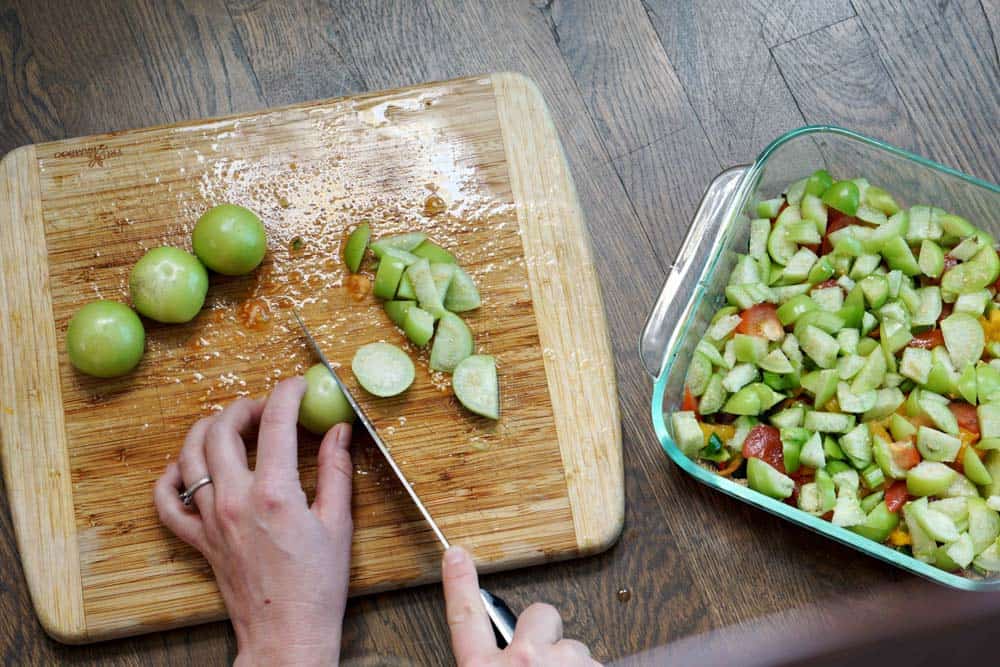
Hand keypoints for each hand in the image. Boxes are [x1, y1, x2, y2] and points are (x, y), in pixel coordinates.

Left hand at [154, 378, 353, 666]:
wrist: (287, 633)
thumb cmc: (318, 585)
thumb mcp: (338, 522)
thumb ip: (336, 471)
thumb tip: (339, 432)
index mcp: (275, 493)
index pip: (274, 424)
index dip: (285, 394)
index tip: (296, 385)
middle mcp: (235, 500)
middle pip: (222, 431)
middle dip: (243, 406)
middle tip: (264, 406)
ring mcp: (212, 520)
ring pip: (190, 457)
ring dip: (207, 430)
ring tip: (228, 425)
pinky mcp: (200, 540)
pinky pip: (168, 503)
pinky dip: (171, 478)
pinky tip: (187, 467)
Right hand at [442, 546, 599, 665]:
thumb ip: (489, 666)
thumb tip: (497, 660)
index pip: (464, 617)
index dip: (460, 583)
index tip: (457, 555)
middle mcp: (523, 660)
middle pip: (539, 616)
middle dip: (548, 633)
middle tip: (547, 664)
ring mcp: (562, 663)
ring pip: (575, 647)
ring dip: (574, 665)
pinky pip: (599, 663)